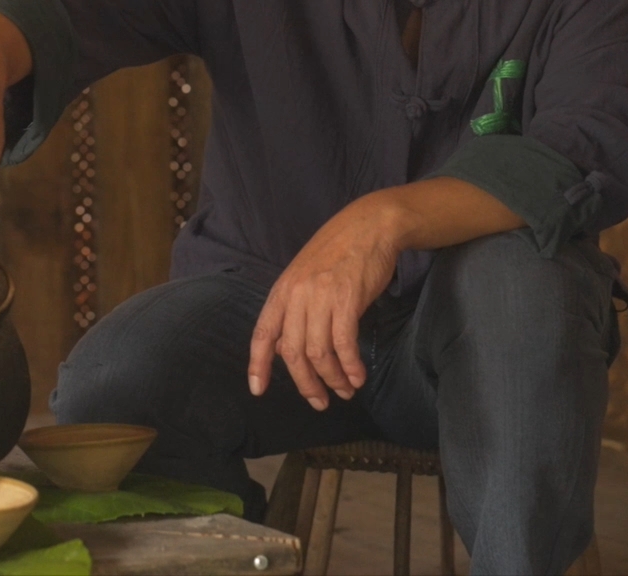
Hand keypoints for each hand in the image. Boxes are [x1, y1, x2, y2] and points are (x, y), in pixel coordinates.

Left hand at [247, 194, 404, 410]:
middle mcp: (296, 296)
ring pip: (319, 353)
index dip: (258, 364)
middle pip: (292, 352)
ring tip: (344, 390)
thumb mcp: (305, 276)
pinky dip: (350, 366)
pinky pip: (344, 344)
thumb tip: (289, 347)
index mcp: (282, 291)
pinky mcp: (347, 299)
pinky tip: (357, 377)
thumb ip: (295, 308)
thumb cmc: (338, 252)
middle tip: (319, 401)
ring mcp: (320, 297)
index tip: (258, 390)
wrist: (369, 226)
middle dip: (305, 383)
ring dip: (332, 378)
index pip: (262, 334)